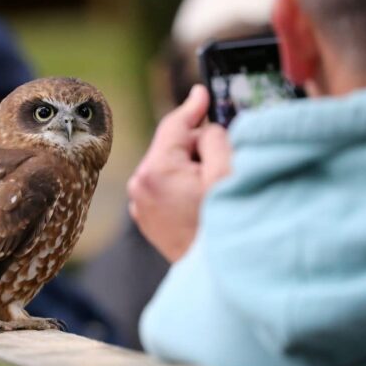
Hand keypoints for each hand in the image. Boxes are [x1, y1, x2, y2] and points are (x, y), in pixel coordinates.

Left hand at [127, 85, 231, 262]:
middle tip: (222, 164)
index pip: (174, 126)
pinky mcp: (146, 218)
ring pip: (169, 167)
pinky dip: (182, 185)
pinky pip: (165, 188)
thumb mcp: (226, 173)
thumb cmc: (222, 226)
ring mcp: (139, 204)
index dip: (192, 106)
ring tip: (212, 190)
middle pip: (172, 147)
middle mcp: (139, 185)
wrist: (211, 273)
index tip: (202, 92)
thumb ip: (213, 138)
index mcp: (155, 170)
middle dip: (197, 147)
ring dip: (190, 168)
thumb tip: (205, 128)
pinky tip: (201, 202)